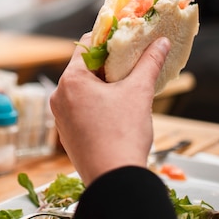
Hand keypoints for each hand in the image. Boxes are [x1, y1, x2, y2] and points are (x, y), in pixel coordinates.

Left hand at [50, 33, 170, 184]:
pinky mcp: (67, 134)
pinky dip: (97, 104)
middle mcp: (59, 96)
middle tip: (131, 62)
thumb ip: (149, 63)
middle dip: (109, 64)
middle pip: (84, 68)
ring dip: (104, 85)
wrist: (114, 180)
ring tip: (127, 86)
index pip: (86, 45)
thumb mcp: (139, 92)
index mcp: (71, 81)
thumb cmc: (122, 136)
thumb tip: (160, 43)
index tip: (125, 38)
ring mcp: (61, 117)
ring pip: (83, 90)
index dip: (107, 39)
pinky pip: (81, 109)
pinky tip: (117, 110)